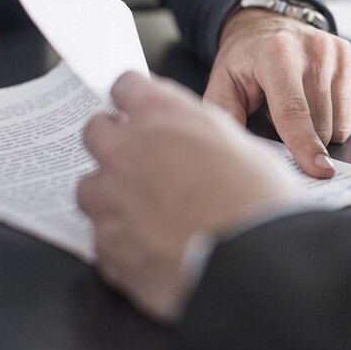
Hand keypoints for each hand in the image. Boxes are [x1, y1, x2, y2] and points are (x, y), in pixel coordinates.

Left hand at [78, 72, 296, 321]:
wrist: (256, 263)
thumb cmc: (260, 203)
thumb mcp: (244, 146)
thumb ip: (202, 133)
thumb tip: (193, 139)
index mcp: (162, 115)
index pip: (125, 86)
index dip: (136, 100)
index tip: (139, 111)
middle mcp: (127, 150)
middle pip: (95, 132)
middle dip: (115, 143)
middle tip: (142, 161)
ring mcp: (111, 199)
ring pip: (90, 187)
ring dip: (112, 195)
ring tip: (147, 213)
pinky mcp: (108, 247)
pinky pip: (102, 238)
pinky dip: (122, 241)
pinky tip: (153, 247)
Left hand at [204, 8, 350, 177]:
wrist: (270, 26)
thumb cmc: (248, 60)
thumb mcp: (223, 83)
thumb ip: (225, 116)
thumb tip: (238, 151)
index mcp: (277, 54)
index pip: (294, 111)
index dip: (305, 145)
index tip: (319, 170)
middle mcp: (315, 50)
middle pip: (322, 124)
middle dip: (304, 139)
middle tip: (282, 120)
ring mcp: (342, 54)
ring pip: (342, 123)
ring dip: (322, 129)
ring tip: (301, 108)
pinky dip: (338, 118)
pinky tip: (319, 102)